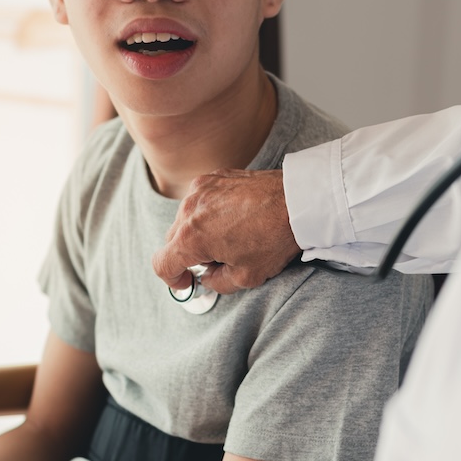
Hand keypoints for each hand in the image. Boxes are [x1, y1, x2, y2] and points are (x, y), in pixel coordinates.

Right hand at [152, 169, 300, 293]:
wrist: (299, 202)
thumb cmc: (274, 237)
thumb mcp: (246, 276)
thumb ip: (216, 283)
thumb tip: (207, 278)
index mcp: (192, 237)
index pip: (162, 264)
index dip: (172, 279)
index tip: (187, 282)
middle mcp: (189, 210)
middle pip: (171, 241)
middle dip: (187, 256)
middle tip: (215, 262)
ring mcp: (200, 190)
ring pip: (184, 220)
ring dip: (197, 233)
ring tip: (228, 238)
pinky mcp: (213, 177)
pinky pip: (198, 201)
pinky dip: (207, 213)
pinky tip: (232, 219)